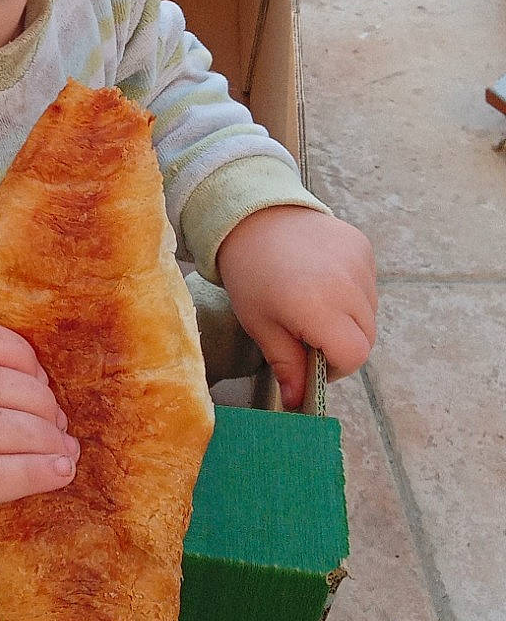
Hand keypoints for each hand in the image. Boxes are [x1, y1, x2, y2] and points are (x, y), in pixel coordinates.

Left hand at [215, 206, 375, 412]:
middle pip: (365, 338)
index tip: (311, 359)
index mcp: (318, 307)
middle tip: (307, 332)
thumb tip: (298, 403)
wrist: (252, 217)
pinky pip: (368, 285)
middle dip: (341, 344)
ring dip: (348, 319)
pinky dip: (352, 293)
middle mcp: (347, 285)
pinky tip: (322, 281)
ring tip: (312, 302)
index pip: (353, 357)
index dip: (334, 366)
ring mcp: (359, 263)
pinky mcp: (363, 247)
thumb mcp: (260, 324)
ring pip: (369, 313)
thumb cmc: (250, 273)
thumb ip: (286, 364)